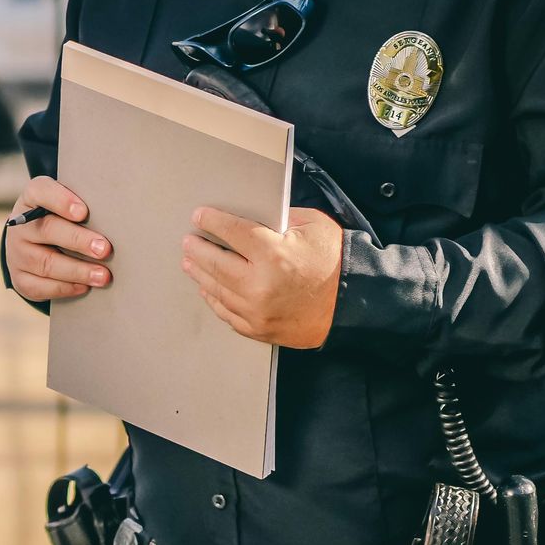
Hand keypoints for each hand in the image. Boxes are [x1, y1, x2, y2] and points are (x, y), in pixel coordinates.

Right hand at [5, 175, 111, 302]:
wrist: (32, 245)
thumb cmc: (60, 220)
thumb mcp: (66, 206)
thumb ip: (84, 206)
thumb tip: (118, 219)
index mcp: (32, 199)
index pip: (41, 192)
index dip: (61, 201)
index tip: (83, 212)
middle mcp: (20, 225)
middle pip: (48, 230)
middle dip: (78, 240)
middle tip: (104, 249)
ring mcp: (17, 253)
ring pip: (46, 263)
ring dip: (78, 270)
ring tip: (103, 276)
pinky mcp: (20, 278)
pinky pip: (40, 286)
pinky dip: (65, 288)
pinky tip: (85, 287)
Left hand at [180, 206, 343, 348]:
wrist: (355, 305)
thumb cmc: (336, 262)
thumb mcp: (313, 226)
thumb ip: (279, 218)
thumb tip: (251, 215)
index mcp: (273, 254)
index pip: (231, 232)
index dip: (212, 222)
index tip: (199, 217)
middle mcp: (259, 284)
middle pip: (215, 263)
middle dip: (197, 249)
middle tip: (188, 241)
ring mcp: (256, 310)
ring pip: (216, 289)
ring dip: (200, 273)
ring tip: (190, 262)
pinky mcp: (258, 328)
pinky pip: (226, 312)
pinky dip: (214, 298)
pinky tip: (208, 288)